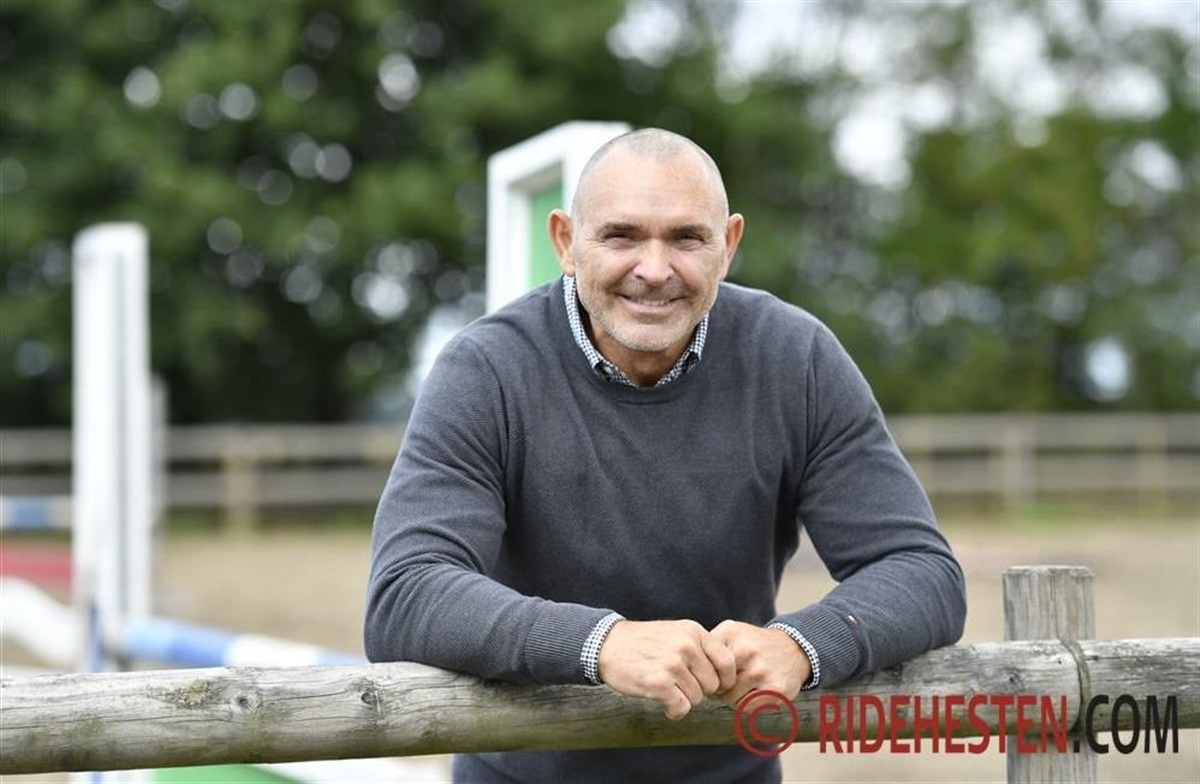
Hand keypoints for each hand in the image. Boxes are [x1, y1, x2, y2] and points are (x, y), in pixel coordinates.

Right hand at [597, 619, 736, 719]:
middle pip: (712, 684)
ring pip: (697, 698)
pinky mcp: (659, 683)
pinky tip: (664, 704)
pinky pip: (681, 708)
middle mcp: (686, 646)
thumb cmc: (643, 642)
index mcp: (693, 632)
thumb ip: (699, 647)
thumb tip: (725, 673)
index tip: (715, 686)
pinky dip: (674, 711)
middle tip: (680, 686)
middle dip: (699, 690)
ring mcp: (673, 664)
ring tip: (667, 690)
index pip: (727, 661)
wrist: (607, 645)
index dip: (724, 679)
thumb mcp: (675, 632)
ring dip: (683, 699)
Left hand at [709, 620, 811, 707]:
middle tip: (726, 684)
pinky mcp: (774, 689)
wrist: (794, 648)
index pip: (702, 665)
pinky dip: (747, 706)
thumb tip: (688, 670)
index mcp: (730, 634)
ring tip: (741, 688)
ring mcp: (760, 671)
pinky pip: (747, 709)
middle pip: (714, 684)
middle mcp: (745, 651)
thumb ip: (707, 646)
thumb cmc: (754, 644)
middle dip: (717, 689)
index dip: (704, 674)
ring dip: (732, 699)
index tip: (711, 674)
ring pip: (729, 699)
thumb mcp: (731, 632)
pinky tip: (754, 693)